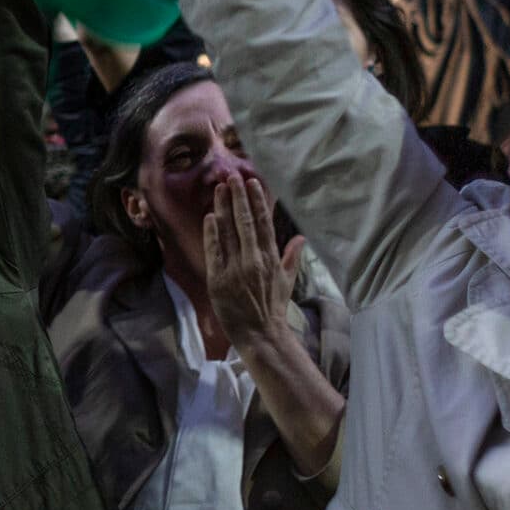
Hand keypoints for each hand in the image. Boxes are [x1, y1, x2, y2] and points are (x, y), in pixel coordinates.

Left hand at [202, 178, 305, 352]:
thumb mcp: (287, 281)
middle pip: (245, 222)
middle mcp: (254, 260)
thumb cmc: (273, 307)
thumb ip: (292, 257)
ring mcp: (235, 269)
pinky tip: (210, 216)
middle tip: (232, 176)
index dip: (257, 201)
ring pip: (229, 232)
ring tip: (219, 188)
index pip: (263, 223)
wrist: (260, 333)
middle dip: (238, 197)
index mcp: (271, 258)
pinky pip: (214, 252)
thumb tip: (300, 238)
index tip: (253, 182)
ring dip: (223, 208)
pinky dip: (212, 233)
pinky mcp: (218, 279)